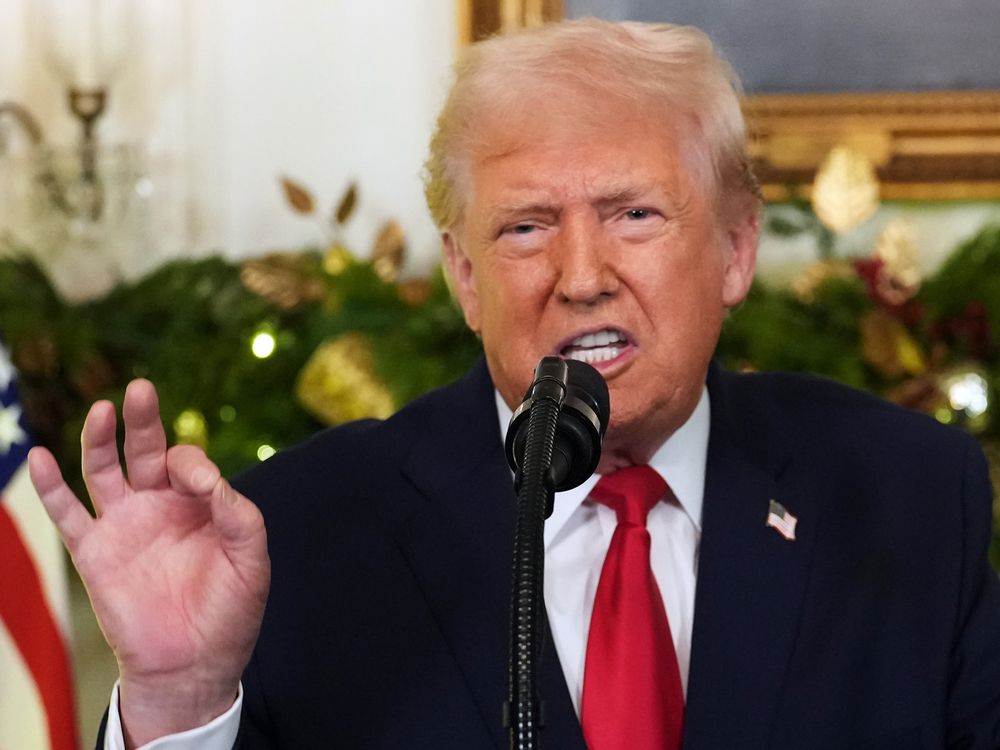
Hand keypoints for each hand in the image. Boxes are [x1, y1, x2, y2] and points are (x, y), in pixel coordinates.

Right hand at [28, 379, 269, 746]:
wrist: (193, 664)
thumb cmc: (229, 611)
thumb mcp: (251, 560)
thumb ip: (239, 515)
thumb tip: (208, 477)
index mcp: (200, 503)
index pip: (190, 462)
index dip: (194, 464)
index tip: (201, 485)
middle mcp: (160, 505)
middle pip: (147, 450)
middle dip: (144, 420)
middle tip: (142, 389)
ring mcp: (125, 525)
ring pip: (105, 470)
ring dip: (101, 440)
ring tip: (103, 410)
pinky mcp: (95, 551)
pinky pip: (67, 513)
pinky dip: (51, 486)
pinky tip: (40, 456)